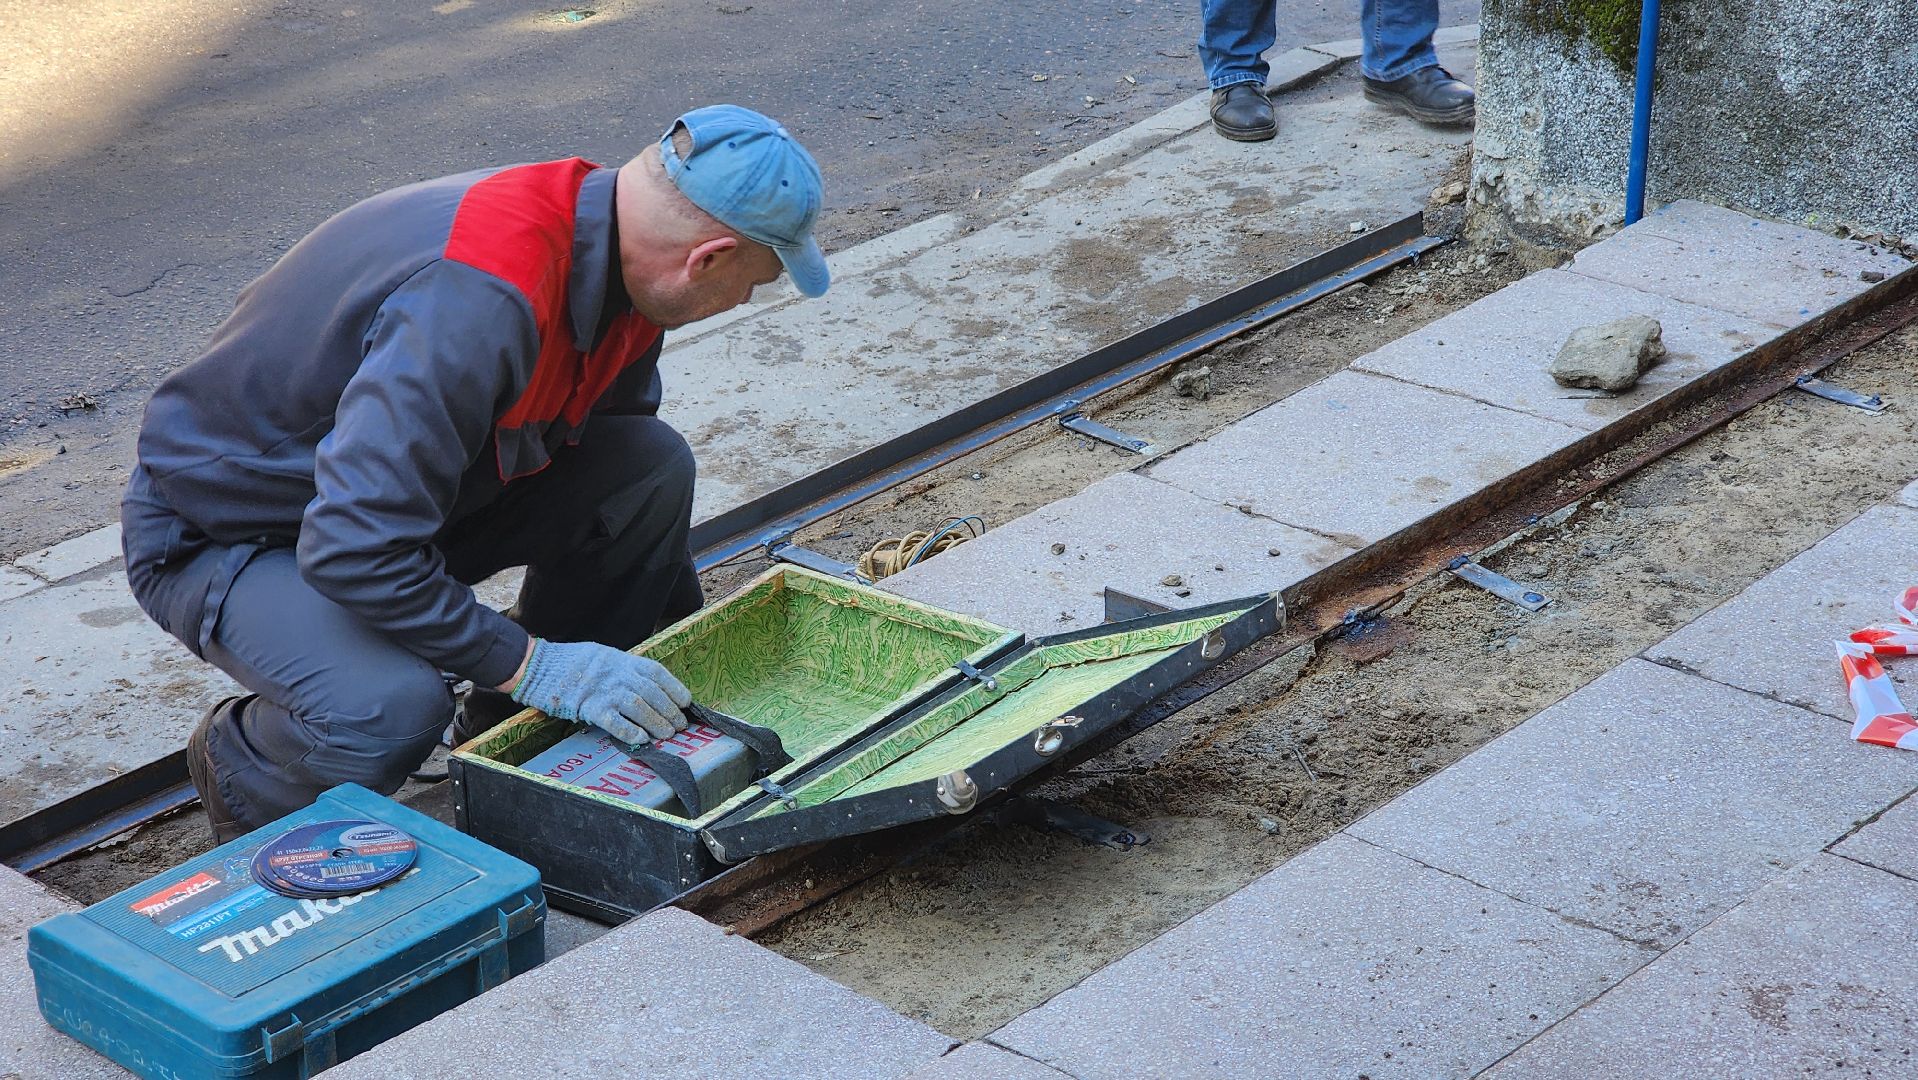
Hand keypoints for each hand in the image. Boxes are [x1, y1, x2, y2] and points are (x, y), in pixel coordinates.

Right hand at [509, 639, 692, 744]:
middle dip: (670, 711)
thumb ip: (626, 671)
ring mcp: (604, 690)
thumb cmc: (573, 663)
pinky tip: (642, 741)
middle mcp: (617, 673)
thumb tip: (650, 691)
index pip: (657, 674)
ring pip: (639, 708)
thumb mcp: (605, 657)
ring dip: (656, 723)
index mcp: (623, 660)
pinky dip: (631, 732)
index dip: (675, 689)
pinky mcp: (589, 707)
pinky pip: (615, 722)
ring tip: (667, 735)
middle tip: (679, 726)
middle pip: (652, 693)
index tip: (686, 703)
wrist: (540, 666)